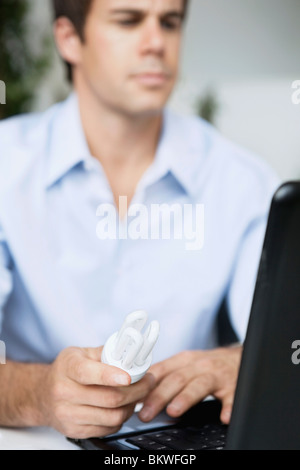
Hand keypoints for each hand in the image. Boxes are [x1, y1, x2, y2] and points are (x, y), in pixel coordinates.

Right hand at [38, 346, 155, 438]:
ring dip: (132, 406)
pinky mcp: (74, 431)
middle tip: (148, 382)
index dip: (110, 376)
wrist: (43, 394)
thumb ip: (106, 351)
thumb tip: (131, 351)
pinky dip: (121, 419)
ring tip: (137, 395)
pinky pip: (107, 429)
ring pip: (112, 416)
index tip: (129, 377)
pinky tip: (123, 407)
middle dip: (136, 391)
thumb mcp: (81, 352)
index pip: (88, 373)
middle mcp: (64, 391)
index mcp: (68, 367)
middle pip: (109, 398)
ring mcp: (67, 414)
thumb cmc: (67, 370)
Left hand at [138, 345, 241, 424]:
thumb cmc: (207, 365)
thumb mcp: (186, 364)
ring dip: (186, 398)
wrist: (239, 358)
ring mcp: (217, 375)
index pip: (161, 371)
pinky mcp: (234, 386)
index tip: (132, 400)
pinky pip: (232, 397)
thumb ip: (166, 377)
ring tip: (173, 411)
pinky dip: (228, 406)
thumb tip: (139, 395)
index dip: (146, 385)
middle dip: (159, 396)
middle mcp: (199, 365)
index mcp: (184, 360)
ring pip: (199, 385)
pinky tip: (223, 417)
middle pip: (176, 379)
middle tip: (145, 414)